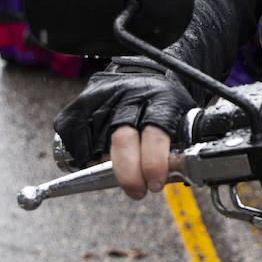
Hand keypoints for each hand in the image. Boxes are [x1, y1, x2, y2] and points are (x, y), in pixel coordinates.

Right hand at [52, 57, 194, 192]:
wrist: (142, 71)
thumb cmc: (164, 103)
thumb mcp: (184, 117)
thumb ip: (181, 146)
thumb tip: (179, 176)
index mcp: (161, 99)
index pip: (155, 134)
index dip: (153, 163)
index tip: (154, 183)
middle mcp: (129, 96)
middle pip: (122, 140)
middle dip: (128, 174)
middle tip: (136, 190)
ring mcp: (101, 98)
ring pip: (98, 146)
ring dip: (108, 167)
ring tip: (122, 169)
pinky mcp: (79, 105)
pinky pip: (76, 142)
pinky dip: (86, 158)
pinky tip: (100, 158)